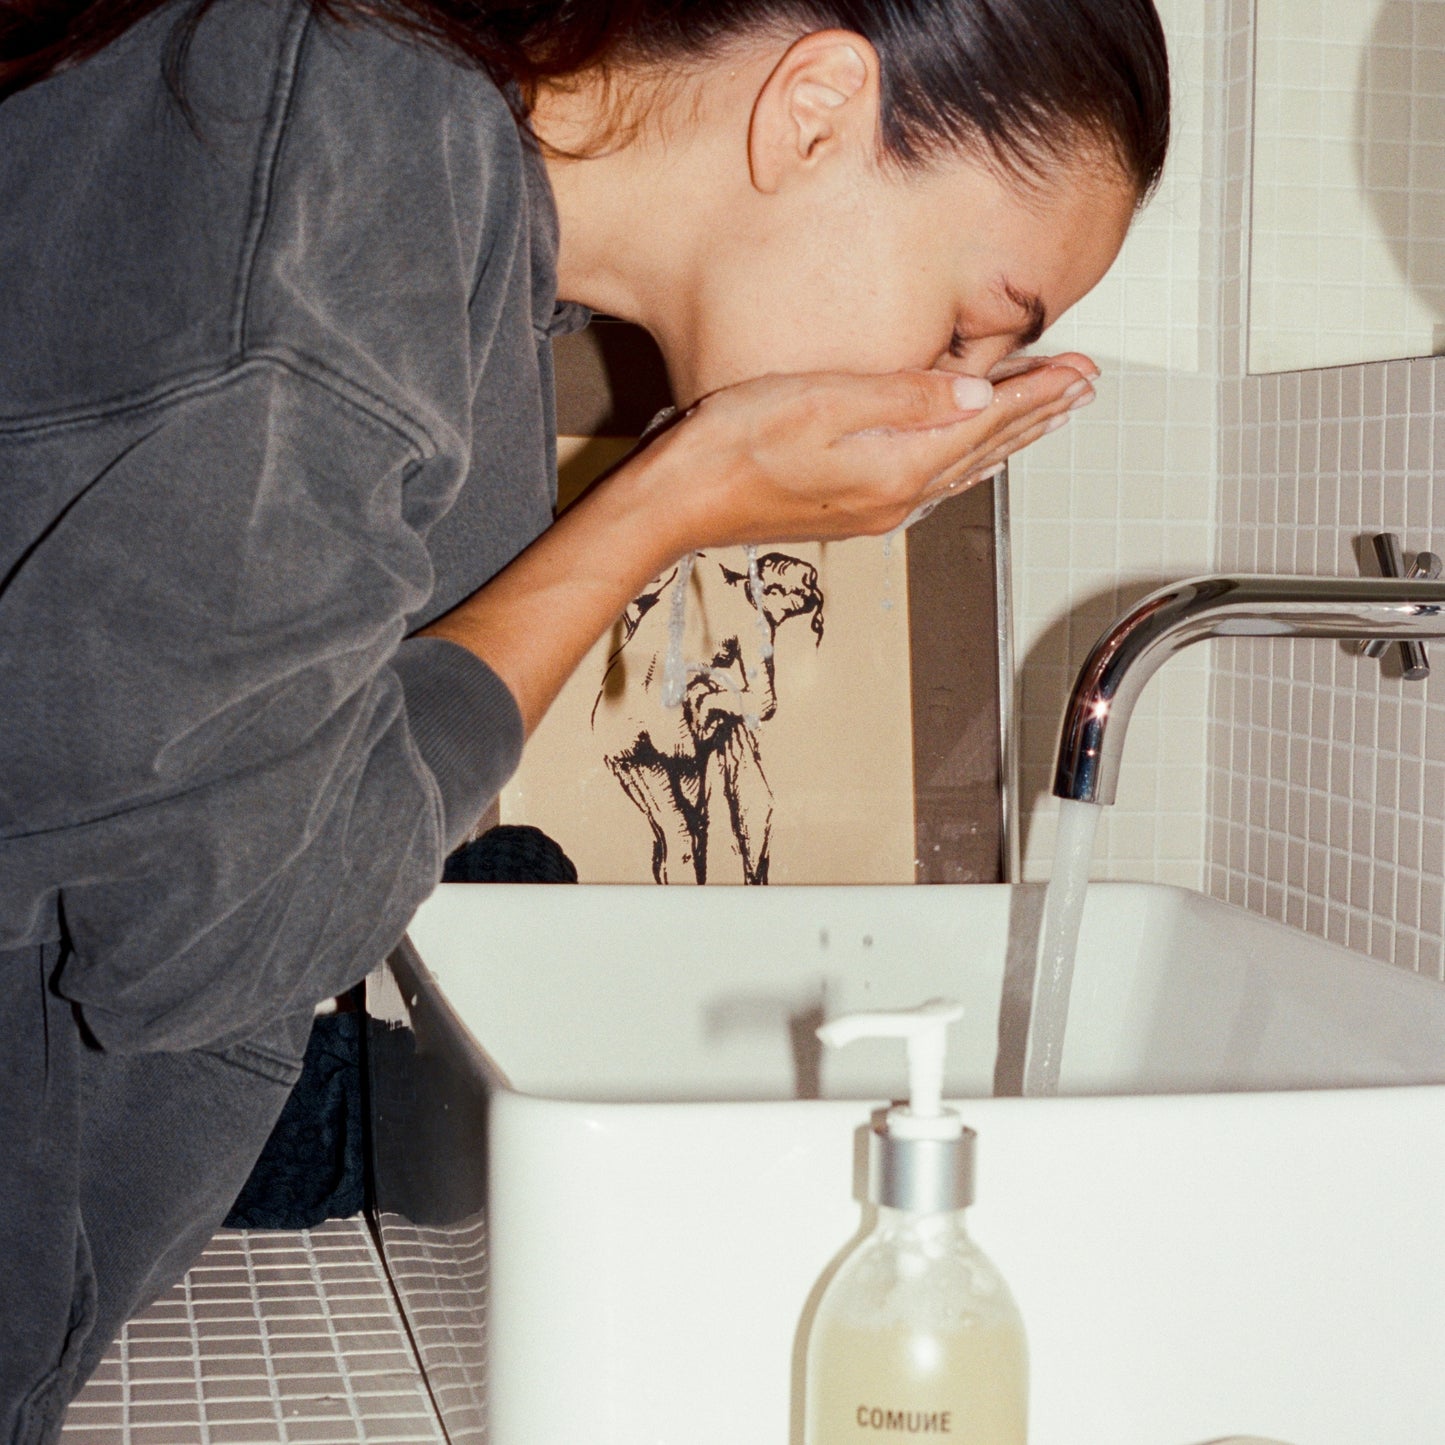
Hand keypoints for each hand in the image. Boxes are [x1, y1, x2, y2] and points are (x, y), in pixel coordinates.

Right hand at [630, 354, 1095, 549]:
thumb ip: (906, 396)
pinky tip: (972, 454)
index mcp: (898, 467)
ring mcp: (876, 510)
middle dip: (1039, 416)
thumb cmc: (736, 446)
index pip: (990, 423)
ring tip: (1046, 417)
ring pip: (964, 469)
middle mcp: (897, 498)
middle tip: (1082, 391)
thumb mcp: (823, 402)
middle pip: (986, 450)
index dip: (1040, 395)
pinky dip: (968, 459)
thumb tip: (980, 394)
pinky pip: (934, 480)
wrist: (680, 502)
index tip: (1082, 372)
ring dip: (1010, 440)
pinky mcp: (852, 511)